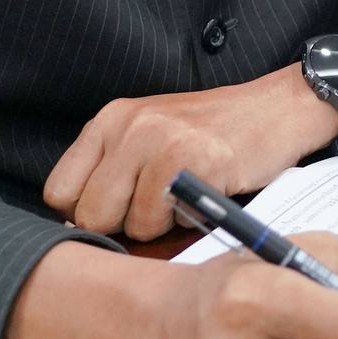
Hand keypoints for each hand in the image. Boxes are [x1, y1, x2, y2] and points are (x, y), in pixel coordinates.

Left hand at [45, 67, 333, 240]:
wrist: (278, 108)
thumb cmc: (213, 134)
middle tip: (159, 207)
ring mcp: (160, 140)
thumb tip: (77, 230)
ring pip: (131, 224)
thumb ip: (112, 173)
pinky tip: (206, 193)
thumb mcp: (150, 136)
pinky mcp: (193, 159)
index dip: (88, 214)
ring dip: (161, 226)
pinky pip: (169, 219)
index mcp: (109, 120)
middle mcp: (128, 126)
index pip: (59, 192)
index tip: (120, 211)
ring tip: (186, 197)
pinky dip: (188, 220)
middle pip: (90, 214)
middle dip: (123, 226)